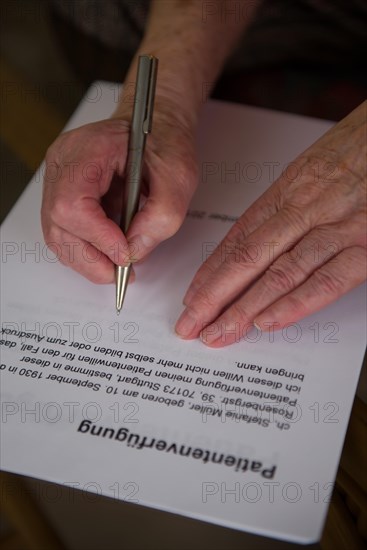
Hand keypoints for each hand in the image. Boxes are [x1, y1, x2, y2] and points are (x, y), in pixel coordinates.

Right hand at [41, 110, 197, 282]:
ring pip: (58, 234)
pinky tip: (110, 254)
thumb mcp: (178, 176)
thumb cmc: (164, 142)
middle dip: (92, 257)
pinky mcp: (65, 194)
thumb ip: (160, 217)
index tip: (125, 253)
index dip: (98, 236)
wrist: (155, 126)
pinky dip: (87, 251)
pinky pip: (65, 232)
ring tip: (118, 267)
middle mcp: (64, 163)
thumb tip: (134, 252)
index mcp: (87, 150)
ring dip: (88, 259)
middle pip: (59, 224)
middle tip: (121, 273)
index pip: (73, 204)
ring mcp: (59, 179)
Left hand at [175, 101, 366, 346]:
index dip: (212, 272)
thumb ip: (287, 206)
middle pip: (248, 259)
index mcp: (288, 192)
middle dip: (214, 297)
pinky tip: (267, 322)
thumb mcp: (312, 169)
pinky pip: (327, 279)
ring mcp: (336, 229)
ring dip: (244, 308)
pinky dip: (295, 303)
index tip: (193, 297)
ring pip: (280, 273)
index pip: (239, 239)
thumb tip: (259, 239)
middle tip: (190, 324)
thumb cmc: (360, 148)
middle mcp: (305, 210)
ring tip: (219, 333)